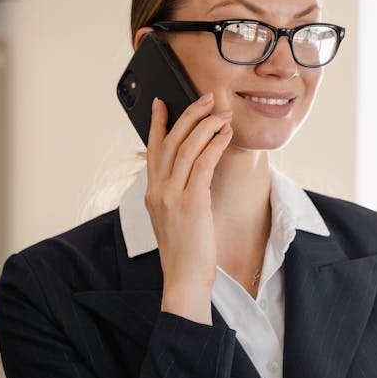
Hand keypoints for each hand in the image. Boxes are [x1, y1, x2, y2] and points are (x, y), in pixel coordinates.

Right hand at [145, 93, 231, 321]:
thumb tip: (194, 172)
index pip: (152, 150)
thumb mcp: (174, 219)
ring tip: (222, 113)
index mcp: (152, 194)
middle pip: (171, 142)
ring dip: (206, 125)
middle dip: (189, 115)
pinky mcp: (191, 203)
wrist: (184, 278)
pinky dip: (214, 145)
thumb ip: (177, 195)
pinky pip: (202, 164)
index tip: (162, 102)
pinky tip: (224, 134)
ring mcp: (172, 196)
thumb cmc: (185, 253)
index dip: (158, 123)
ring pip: (187, 148)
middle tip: (206, 99)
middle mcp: (157, 191)